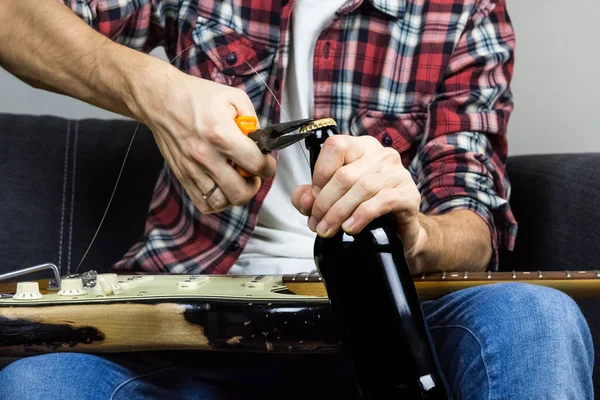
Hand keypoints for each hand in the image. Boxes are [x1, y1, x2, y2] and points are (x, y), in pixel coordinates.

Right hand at [133, 65, 275, 213]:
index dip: (268, 167)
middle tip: (252, 173)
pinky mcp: (182, 176)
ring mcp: (192, 169)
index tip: (267, 163)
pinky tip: (221, 187)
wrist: (160, 100)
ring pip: (221, 202)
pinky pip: (203, 203)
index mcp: (221, 134)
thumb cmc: (196, 96)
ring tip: (236, 181)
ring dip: (235, 195)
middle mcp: (206, 156)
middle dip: (253, 185)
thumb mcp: (233, 97)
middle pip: (240, 192)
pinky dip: (217, 201)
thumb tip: (261, 142)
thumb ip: (253, 120)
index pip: (255, 164)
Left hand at [291, 135, 423, 254]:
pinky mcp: (409, 194)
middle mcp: (381, 155)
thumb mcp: (332, 199)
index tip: (313, 198)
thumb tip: (304, 200)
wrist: (399, 230)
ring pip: (362, 188)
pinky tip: (350, 228)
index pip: (335, 146)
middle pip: (345, 174)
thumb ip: (311, 196)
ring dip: (339, 212)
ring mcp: (398, 173)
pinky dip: (361, 216)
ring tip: (328, 229)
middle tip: (317, 223)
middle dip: (325, 203)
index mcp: (360, 147)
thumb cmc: (365, 208)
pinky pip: (383, 201)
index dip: (319, 173)